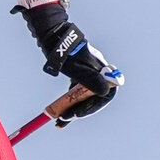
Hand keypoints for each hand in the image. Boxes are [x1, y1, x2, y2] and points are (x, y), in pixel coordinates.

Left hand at [14, 2, 124, 123]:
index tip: (78, 113)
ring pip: (84, 97)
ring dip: (73, 110)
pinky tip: (60, 114)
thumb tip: (105, 92)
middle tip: (64, 119)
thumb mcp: (77, 68)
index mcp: (103, 71)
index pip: (105, 95)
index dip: (93, 107)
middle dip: (79, 111)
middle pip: (93, 98)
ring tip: (59, 122)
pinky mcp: (79, 76)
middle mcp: (98, 74)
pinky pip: (76, 93)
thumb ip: (91, 81)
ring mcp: (89, 75)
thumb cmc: (67, 52)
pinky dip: (69, 103)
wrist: (54, 37)